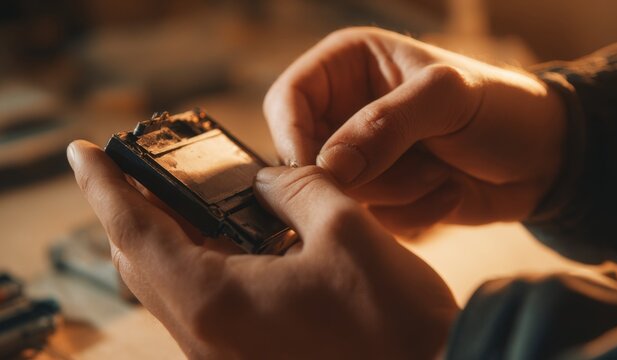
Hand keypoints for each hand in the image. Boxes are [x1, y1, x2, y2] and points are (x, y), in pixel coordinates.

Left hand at [68, 140, 457, 358]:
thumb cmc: (395, 322)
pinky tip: (236, 240)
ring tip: (192, 198)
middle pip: (143, 263)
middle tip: (148, 169)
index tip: (85, 154)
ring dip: (174, 237)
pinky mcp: (248, 359)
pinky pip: (204, 306)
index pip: (135, 232)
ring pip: (172, 286)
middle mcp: (208, 337)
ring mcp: (225, 355)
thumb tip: (270, 181)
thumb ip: (299, 189)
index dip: (106, 187)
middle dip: (138, 209)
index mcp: (218, 300)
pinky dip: (205, 265)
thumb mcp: (347, 230)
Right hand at [264, 27, 565, 232]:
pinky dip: (411, 213)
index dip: (294, 138)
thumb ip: (385, 125)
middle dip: (363, 175)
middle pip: (308, 156)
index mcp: (349, 66)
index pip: (287, 99)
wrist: (543, 158)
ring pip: (339, 195)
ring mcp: (362, 158)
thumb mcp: (447, 98)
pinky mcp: (379, 194)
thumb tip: (329, 166)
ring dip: (396, 194)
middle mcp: (346, 111)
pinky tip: (447, 189)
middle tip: (420, 167)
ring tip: (441, 171)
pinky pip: (368, 219)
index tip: (322, 174)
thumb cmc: (501, 107)